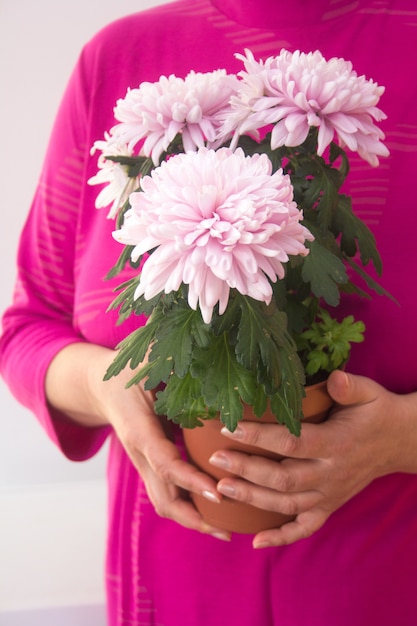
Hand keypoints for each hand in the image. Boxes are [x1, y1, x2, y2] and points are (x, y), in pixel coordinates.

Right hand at [46, 342, 230, 540]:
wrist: (99, 388)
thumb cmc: (125, 371)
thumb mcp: (143, 357)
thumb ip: (166, 356)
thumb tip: (204, 346)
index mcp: (138, 428)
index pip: (165, 462)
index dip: (190, 479)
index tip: (217, 491)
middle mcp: (140, 453)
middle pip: (163, 498)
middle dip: (195, 518)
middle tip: (229, 528)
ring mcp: (144, 464)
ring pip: (164, 503)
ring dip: (193, 520)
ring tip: (228, 529)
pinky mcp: (151, 466)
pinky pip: (168, 494)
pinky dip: (190, 506)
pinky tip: (218, 507)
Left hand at [209, 370, 416, 546]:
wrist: (399, 441)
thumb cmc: (376, 412)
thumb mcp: (368, 393)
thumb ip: (349, 386)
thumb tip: (334, 378)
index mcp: (336, 442)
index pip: (292, 442)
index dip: (259, 437)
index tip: (230, 427)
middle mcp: (331, 473)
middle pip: (283, 477)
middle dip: (246, 470)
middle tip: (215, 460)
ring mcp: (330, 493)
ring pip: (288, 503)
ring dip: (253, 499)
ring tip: (221, 488)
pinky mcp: (330, 505)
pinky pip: (306, 528)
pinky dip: (282, 537)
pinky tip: (256, 542)